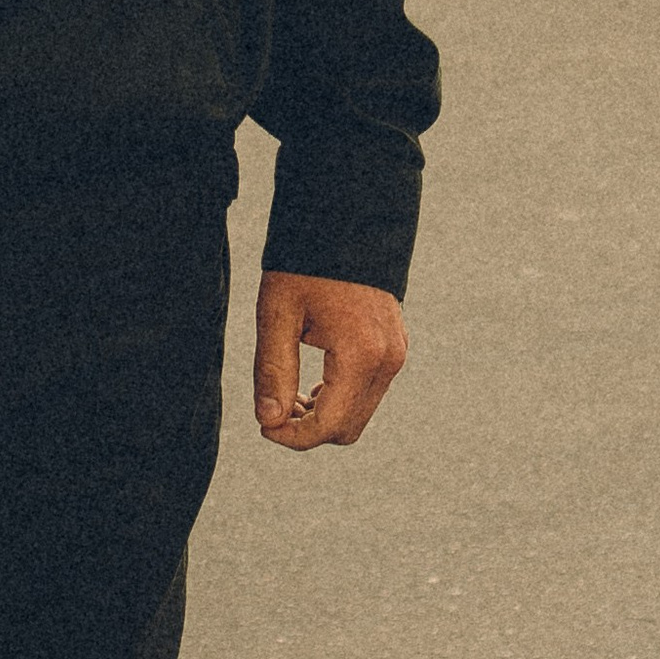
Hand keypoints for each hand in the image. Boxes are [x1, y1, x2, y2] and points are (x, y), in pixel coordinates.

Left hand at [253, 271, 406, 450]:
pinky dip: (340, 398)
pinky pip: (369, 393)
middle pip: (348, 429)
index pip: (328, 425)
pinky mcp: (395, 349)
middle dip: (307, 429)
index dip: (292, 437)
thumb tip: (268, 420)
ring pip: (360, 414)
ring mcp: (396, 355)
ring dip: (323, 415)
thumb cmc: (306, 264)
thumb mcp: (278, 313)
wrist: (347, 222)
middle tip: (272, 408)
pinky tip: (312, 381)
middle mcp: (387, 360)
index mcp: (361, 353)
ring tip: (288, 391)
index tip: (263, 426)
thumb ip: (273, 370)